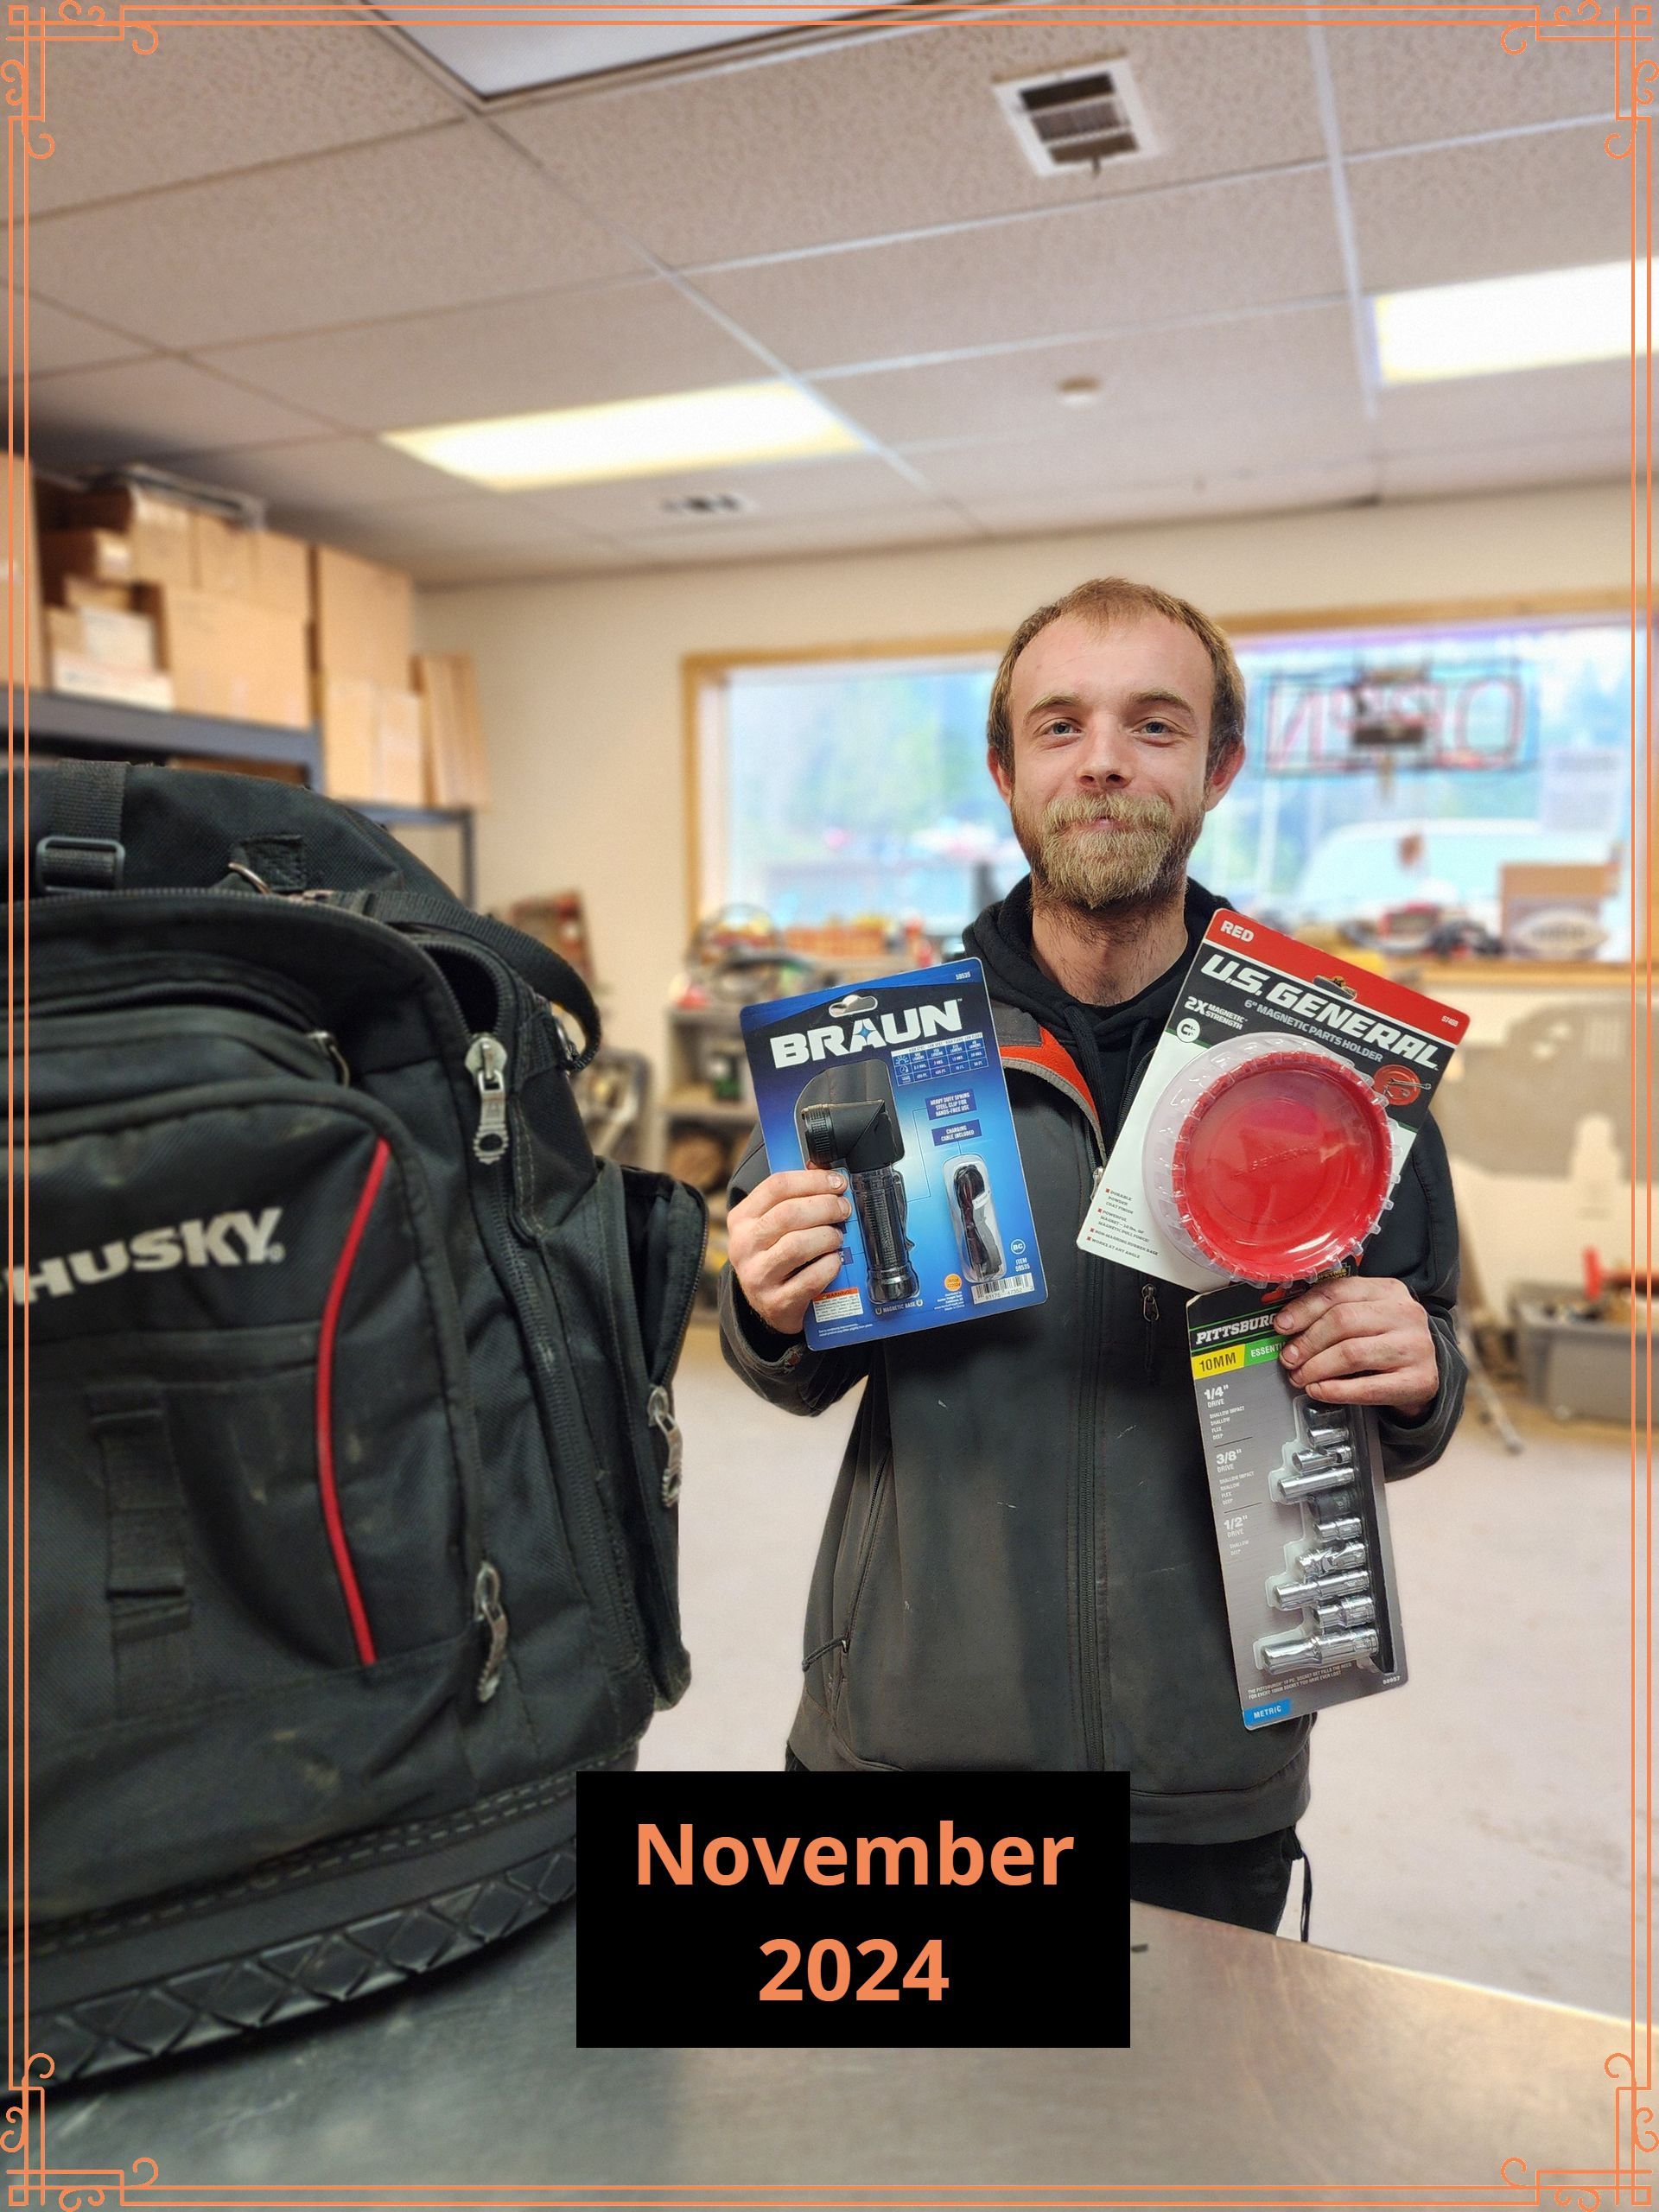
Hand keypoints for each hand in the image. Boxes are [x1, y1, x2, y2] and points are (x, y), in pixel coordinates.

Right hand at [727, 1168, 851, 1337]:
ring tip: (838, 1237)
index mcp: (742, 1219)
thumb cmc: (776, 1255)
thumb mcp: (773, 1224)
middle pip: (789, 1213)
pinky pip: (811, 1278)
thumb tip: (822, 1168)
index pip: (777, 1186)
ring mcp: (757, 1276)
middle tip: (844, 1209)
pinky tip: (835, 1261)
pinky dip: (830, 1265)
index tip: (836, 1182)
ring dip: (828, 1236)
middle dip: (825, 1207)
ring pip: (798, 1245)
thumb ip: (793, 1197)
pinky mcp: (776, 1302)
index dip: (813, 1180)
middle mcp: (743, 1246)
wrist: (769, 1304)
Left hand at [1273, 1276, 1438, 1415]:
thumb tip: (1286, 1325)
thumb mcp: (1366, 1315)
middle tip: (1288, 1358)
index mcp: (1388, 1290)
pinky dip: (1335, 1390)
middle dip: (1307, 1342)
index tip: (1281, 1326)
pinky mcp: (1419, 1380)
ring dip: (1317, 1367)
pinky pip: (1368, 1387)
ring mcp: (1415, 1346)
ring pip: (1351, 1353)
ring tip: (1300, 1377)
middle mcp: (1405, 1314)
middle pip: (1342, 1321)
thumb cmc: (1385, 1340)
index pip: (1338, 1291)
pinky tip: (1319, 1390)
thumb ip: (1333, 1312)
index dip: (1303, 1309)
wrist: (1424, 1371)